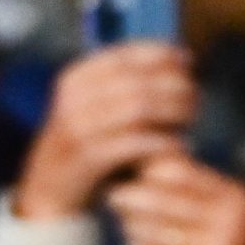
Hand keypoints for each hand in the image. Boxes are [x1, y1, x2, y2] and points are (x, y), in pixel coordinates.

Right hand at [13, 43, 194, 219]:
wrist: (49, 191)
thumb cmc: (83, 146)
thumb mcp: (92, 107)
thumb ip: (122, 85)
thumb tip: (174, 60)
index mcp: (75, 78)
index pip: (124, 55)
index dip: (160, 54)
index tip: (186, 60)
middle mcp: (74, 99)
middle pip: (136, 80)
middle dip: (172, 84)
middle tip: (195, 95)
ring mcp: (78, 128)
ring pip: (138, 108)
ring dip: (171, 110)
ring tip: (190, 117)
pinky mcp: (88, 158)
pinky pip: (134, 143)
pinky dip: (162, 142)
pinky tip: (180, 145)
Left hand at [105, 156, 244, 244]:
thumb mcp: (239, 205)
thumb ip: (204, 186)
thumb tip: (153, 166)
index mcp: (234, 196)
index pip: (180, 172)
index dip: (150, 169)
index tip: (134, 171)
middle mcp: (225, 221)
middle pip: (161, 199)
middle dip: (130, 196)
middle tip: (112, 195)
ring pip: (154, 230)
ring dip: (132, 225)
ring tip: (125, 222)